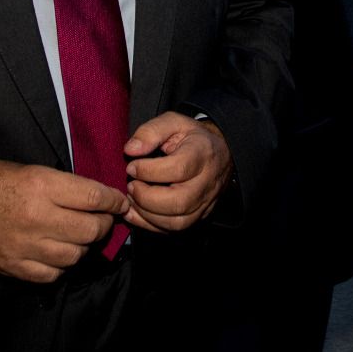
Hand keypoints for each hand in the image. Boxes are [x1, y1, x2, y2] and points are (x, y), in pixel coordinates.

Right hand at [0, 157, 127, 282]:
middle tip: (102, 220)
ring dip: (83, 245)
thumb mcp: (36, 171)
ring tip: (78, 236)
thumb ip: (68, 187)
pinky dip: (61, 265)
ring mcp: (25, 246)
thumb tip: (102, 201)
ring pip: (76, 255)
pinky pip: (54, 275)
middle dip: (104, 224)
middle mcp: (36, 217)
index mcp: (42, 187)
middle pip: (91, 230)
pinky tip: (58, 252)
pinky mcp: (14, 267)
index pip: (94, 198)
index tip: (121, 202)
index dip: (114, 201)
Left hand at [120, 112, 231, 232]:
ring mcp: (205, 202)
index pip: (178, 169)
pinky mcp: (199, 215)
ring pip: (177, 222)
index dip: (149, 171)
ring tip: (133, 199)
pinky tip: (136, 213)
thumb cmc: (192, 137)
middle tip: (131, 185)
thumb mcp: (174, 122)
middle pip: (179, 202)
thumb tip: (131, 150)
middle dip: (146, 197)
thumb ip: (151, 131)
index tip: (131, 166)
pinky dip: (151, 225)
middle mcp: (207, 181)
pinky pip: (175, 229)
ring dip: (147, 214)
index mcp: (202, 153)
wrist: (221, 152)